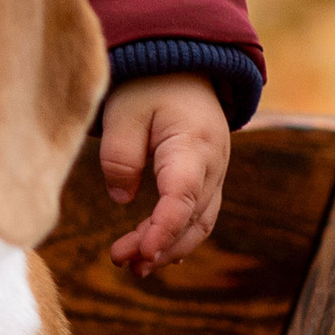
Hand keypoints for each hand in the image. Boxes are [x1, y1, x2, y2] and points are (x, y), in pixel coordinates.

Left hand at [101, 75, 229, 277]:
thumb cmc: (151, 86)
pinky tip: (154, 253)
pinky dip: (178, 236)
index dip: (164, 229)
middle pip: (193, 218)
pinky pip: (198, 215)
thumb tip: (122, 199)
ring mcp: (214, 174)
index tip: (142, 252)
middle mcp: (213, 165)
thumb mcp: (124, 112)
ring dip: (169, 247)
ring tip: (132, 265)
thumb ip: (120, 155)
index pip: (183, 197)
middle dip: (160, 246)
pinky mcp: (206, 179)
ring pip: (199, 222)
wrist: (183, 68)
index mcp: (194, 145)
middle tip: (121, 260)